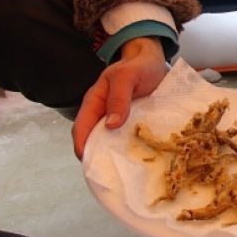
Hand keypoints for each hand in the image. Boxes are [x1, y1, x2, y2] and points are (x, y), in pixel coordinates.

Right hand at [72, 37, 167, 159]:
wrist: (154, 61)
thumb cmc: (137, 66)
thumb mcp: (127, 77)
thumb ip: (119, 98)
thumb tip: (111, 125)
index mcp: (95, 103)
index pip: (82, 127)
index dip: (82, 144)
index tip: (87, 161)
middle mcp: (104, 115)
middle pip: (95, 139)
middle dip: (99, 156)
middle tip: (109, 174)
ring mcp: (120, 120)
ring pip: (113, 142)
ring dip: (117, 155)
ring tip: (127, 171)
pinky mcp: (134, 123)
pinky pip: (130, 139)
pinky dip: (133, 149)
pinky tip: (142, 159)